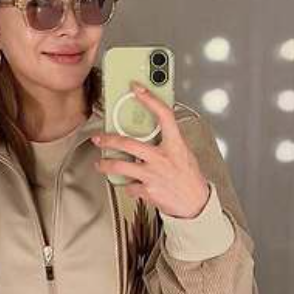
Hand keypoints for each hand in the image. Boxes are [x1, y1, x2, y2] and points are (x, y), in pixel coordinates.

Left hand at [91, 81, 209, 218]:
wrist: (195, 204)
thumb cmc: (190, 178)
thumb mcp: (184, 153)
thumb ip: (169, 142)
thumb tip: (155, 130)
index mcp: (175, 145)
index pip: (163, 116)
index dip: (149, 99)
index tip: (137, 89)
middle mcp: (162, 158)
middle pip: (128, 143)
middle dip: (108, 140)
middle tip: (98, 138)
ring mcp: (153, 175)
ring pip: (120, 166)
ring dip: (106, 165)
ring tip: (100, 164)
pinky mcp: (148, 191)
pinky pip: (130, 187)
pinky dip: (129, 186)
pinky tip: (132, 185)